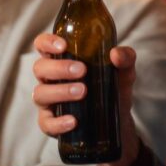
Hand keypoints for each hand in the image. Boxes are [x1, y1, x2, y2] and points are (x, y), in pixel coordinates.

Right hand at [31, 34, 141, 165]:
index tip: (63, 45)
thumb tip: (116, 54)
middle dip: (59, 68)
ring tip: (82, 92)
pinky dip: (58, 122)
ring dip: (60, 91)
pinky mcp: (51, 123)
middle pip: (40, 68)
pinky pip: (47, 123)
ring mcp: (48, 102)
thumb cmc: (113, 88)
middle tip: (82, 70)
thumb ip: (125, 59)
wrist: (118, 122)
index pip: (43, 45)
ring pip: (41, 94)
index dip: (47, 42)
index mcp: (61, 60)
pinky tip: (73, 121)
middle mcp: (50, 79)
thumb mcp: (124, 72)